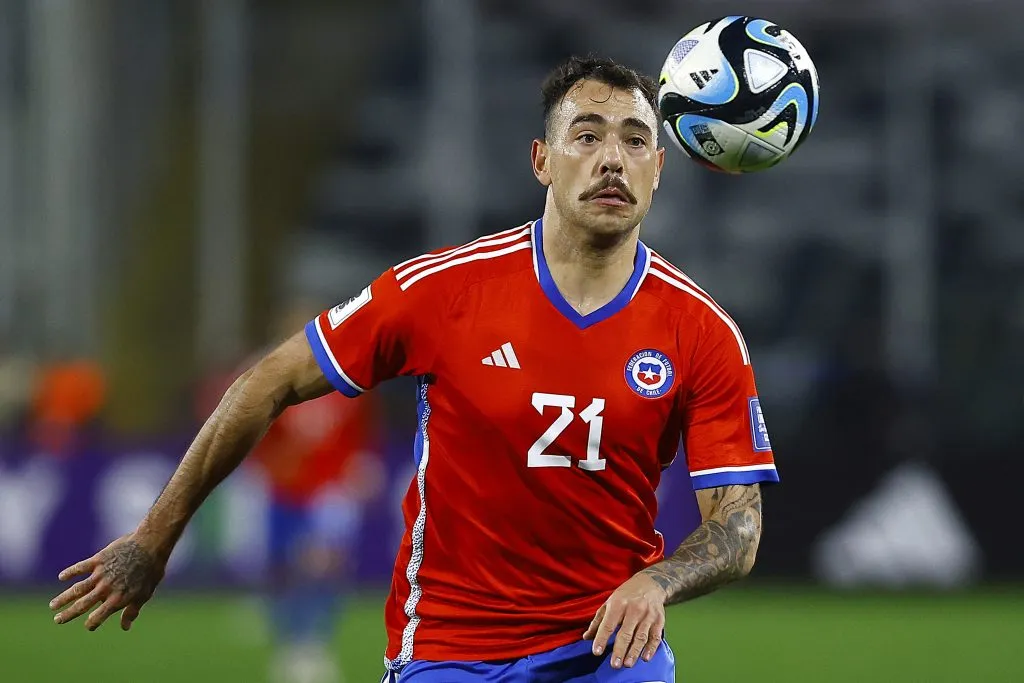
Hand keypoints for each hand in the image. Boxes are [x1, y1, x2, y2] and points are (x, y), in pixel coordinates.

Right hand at [49, 532, 165, 630]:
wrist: (150, 546)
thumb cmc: (151, 571)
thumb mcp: (145, 594)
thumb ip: (132, 610)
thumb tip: (125, 627)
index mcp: (117, 599)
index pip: (98, 617)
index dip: (92, 623)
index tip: (88, 626)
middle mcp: (106, 589)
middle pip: (82, 605)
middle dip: (68, 614)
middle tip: (57, 620)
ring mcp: (101, 574)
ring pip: (77, 589)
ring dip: (63, 598)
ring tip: (53, 605)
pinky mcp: (98, 560)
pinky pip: (80, 567)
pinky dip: (70, 572)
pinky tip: (61, 577)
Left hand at [582, 572, 666, 668]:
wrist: (650, 583)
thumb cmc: (626, 595)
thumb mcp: (609, 602)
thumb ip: (598, 621)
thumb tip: (587, 637)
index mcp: (618, 604)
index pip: (608, 625)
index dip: (601, 639)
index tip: (596, 652)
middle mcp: (633, 609)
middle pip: (626, 633)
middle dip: (620, 650)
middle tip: (614, 665)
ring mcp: (647, 615)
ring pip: (640, 636)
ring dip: (634, 652)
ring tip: (627, 664)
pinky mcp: (659, 620)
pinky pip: (655, 636)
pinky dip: (651, 648)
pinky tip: (645, 658)